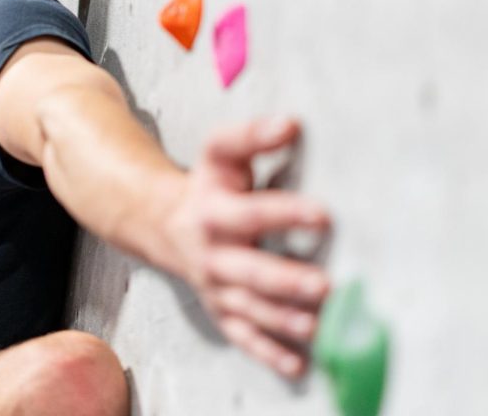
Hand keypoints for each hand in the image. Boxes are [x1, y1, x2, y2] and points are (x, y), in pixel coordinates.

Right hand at [168, 118, 332, 377]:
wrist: (164, 224)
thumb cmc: (208, 184)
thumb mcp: (222, 153)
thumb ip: (253, 137)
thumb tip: (290, 124)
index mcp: (213, 213)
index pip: (250, 214)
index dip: (284, 213)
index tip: (322, 213)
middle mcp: (213, 255)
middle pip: (249, 271)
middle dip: (285, 280)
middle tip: (323, 286)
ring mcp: (216, 288)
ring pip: (249, 309)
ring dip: (282, 320)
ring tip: (317, 326)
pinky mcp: (222, 311)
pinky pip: (244, 337)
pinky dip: (268, 353)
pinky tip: (298, 363)